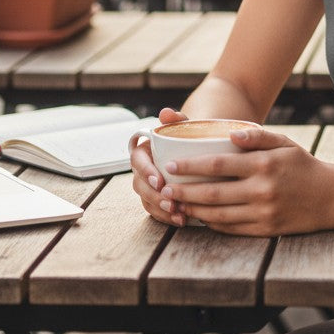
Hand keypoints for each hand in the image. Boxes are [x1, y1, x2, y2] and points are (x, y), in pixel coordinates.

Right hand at [130, 107, 187, 225]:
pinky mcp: (155, 199)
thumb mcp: (182, 125)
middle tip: (171, 202)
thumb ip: (175, 119)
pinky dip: (167, 217)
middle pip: (140, 185)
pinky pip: (156, 210)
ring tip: (178, 215)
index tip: (159, 181)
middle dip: (154, 196)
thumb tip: (166, 112)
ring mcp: (147, 186)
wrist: (194, 149)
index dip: (146, 172)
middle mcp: (141, 170)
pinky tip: (181, 220)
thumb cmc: (186, 136)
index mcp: (143, 151)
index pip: (138, 162)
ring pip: (147, 201)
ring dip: (161, 209)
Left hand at [158, 126, 331, 236]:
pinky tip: (200, 216)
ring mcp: (263, 212)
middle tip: (163, 188)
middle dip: (184, 191)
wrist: (331, 197)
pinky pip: (232, 229)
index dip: (191, 165)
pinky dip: (212, 223)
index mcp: (264, 164)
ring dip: (193, 210)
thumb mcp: (285, 143)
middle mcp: (262, 189)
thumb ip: (258, 137)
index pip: (219, 164)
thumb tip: (232, 134)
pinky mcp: (266, 230)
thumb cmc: (303, 165)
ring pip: (218, 214)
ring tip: (175, 204)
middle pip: (212, 192)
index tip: (171, 165)